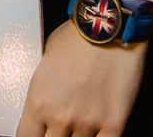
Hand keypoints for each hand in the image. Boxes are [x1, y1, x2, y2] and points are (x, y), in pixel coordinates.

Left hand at [15, 23, 148, 136]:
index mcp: (38, 101)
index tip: (38, 135)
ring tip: (80, 125)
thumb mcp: (43, 64)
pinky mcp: (114, 123)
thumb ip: (40, 94)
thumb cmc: (77, 37)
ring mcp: (88, 122)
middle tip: (60, 129)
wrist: (110, 26)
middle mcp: (60, 116)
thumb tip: (38, 112)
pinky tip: (96, 134)